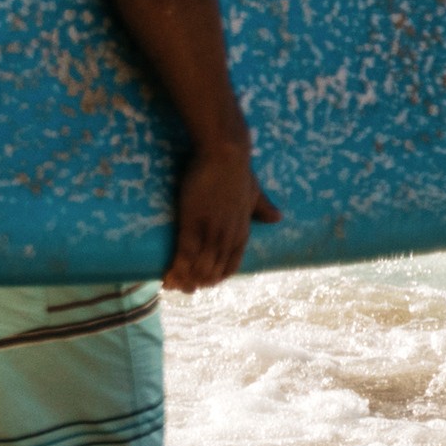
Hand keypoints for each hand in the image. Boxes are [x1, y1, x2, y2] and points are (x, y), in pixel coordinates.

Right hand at [165, 142, 279, 292]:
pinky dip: (176, 267)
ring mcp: (210, 230)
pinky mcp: (192, 222)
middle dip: (197, 283)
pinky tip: (167, 276)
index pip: (231, 265)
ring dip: (184, 279)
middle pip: (213, 270)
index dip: (217, 277)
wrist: (226, 154)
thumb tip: (278, 218)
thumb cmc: (238, 170)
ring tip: (171, 286)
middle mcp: (227, 236)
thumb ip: (263, 208)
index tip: (204, 283)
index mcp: (242, 232)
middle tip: (183, 291)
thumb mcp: (255, 192)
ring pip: (198, 266)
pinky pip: (184, 253)